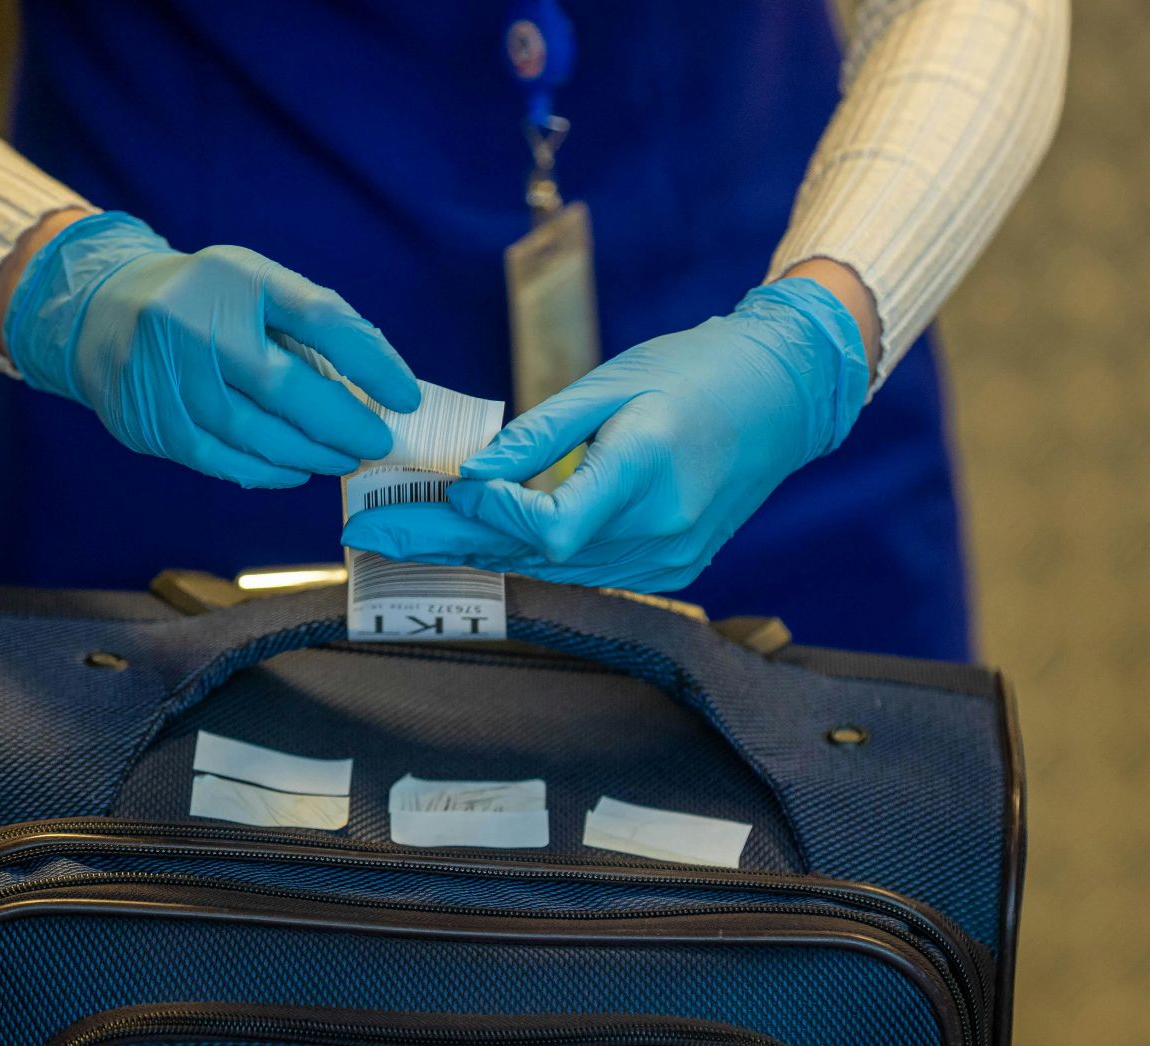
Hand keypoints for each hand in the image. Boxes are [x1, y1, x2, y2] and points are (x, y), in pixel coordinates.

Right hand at [2, 211, 419, 486]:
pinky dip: (266, 471)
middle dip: (342, 424)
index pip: (317, 317)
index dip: (369, 360)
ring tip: (342, 458)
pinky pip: (220, 459)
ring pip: (252, 433)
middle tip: (376, 442)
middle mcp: (195, 323)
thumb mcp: (256, 286)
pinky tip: (295, 470)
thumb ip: (314, 324)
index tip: (406, 397)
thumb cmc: (206, 302)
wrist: (99, 311)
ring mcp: (166, 376)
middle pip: (283, 387)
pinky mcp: (150, 421)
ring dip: (309, 454)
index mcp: (236, 278)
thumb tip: (383, 380)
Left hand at [341, 278, 869, 591]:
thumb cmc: (695, 370)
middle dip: (446, 542)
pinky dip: (529, 553)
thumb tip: (469, 477)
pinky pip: (583, 570)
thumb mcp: (611, 384)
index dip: (489, 516)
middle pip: (534, 557)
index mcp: (646, 472)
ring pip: (552, 570)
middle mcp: (659, 530)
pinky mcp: (670, 567)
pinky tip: (478, 539)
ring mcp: (668, 559)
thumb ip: (539, 437)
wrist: (781, 397)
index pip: (549, 528)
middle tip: (368, 533)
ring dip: (480, 552)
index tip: (445, 487)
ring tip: (406, 536)